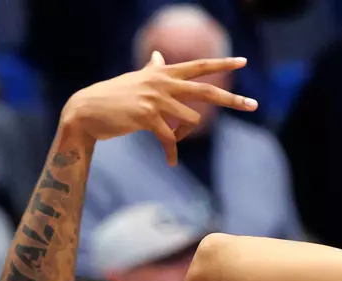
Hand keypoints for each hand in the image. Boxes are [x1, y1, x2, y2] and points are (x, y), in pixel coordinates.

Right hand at [62, 53, 256, 164]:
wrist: (87, 111)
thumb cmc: (113, 96)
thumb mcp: (136, 79)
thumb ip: (151, 68)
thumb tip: (158, 56)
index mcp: (162, 72)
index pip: (199, 66)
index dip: (222, 63)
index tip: (243, 61)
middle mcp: (162, 82)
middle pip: (207, 91)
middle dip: (233, 99)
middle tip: (254, 105)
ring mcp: (156, 99)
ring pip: (191, 121)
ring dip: (183, 136)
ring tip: (169, 141)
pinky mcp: (148, 117)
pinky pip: (171, 139)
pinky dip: (172, 153)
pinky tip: (171, 162)